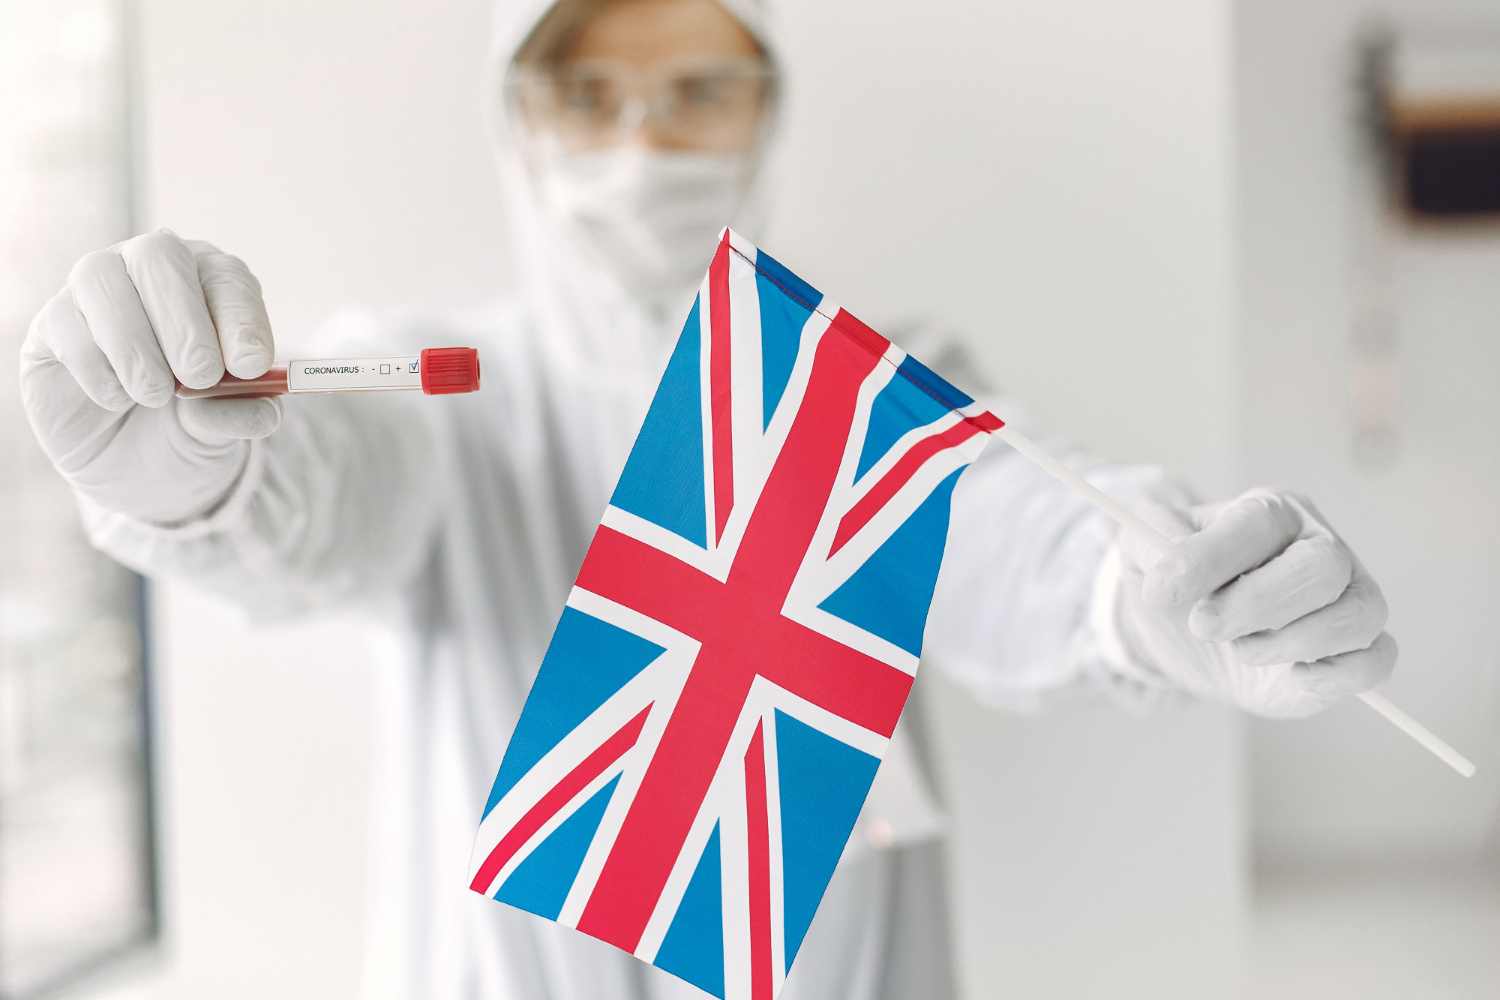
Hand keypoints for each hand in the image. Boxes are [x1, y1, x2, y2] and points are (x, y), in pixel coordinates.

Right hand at [20, 229, 281, 523]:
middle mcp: (149, 269)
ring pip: (103, 281)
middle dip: (185, 322)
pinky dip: (97, 367)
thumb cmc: (188, 425)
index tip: (252, 365)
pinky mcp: (52, 323)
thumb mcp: (222, 427)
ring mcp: (95, 289)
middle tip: (201, 376)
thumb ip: (240, 413)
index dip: (240, 317)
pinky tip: (118, 399)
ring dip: (136, 345)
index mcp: (208, 281)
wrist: (132, 463)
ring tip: (157, 396)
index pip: (226, 277)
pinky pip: (65, 325)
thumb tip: (268, 409)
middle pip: (160, 257)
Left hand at [1110, 489, 1396, 718]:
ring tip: (1241, 649)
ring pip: (1356, 615)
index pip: (1256, 524)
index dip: (1209, 558)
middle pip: (1321, 567)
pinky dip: (1334, 674)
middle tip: (1203, 626)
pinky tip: (1291, 676)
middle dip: (1256, 605)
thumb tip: (1166, 572)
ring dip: (1291, 642)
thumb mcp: (1146, 554)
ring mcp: (1350, 596)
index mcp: (1269, 512)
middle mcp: (1320, 546)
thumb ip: (1150, 546)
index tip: (1162, 592)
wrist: (1193, 637)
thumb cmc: (1182, 585)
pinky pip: (1375, 660)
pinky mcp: (1358, 648)